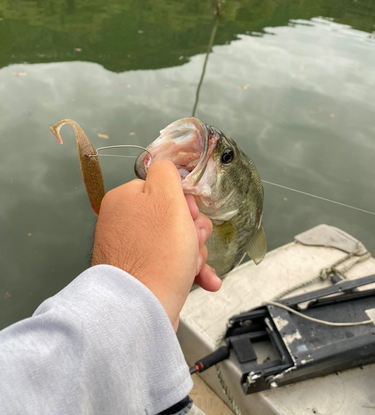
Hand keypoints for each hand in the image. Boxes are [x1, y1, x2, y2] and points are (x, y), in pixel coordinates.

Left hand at [91, 160, 221, 329]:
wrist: (142, 310)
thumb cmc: (157, 255)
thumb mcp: (166, 198)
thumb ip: (166, 172)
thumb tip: (165, 164)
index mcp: (126, 199)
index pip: (167, 189)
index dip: (186, 204)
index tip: (190, 217)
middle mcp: (124, 223)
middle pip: (174, 216)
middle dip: (193, 231)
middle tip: (192, 243)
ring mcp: (132, 250)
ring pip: (177, 241)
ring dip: (194, 253)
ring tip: (192, 266)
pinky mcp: (142, 273)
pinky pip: (171, 263)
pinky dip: (189, 270)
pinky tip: (202, 279)